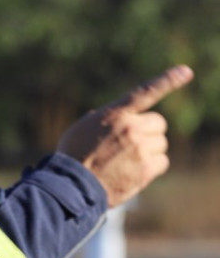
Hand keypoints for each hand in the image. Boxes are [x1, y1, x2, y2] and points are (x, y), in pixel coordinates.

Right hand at [57, 65, 193, 207]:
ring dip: (149, 150)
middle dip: (148, 132)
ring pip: (160, 143)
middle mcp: (130, 128)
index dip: (168, 80)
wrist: (71, 185)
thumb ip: (105, 121)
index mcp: (114, 114)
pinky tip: (133, 171)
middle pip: (158, 123)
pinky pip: (162, 162)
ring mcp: (140, 149)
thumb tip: (115, 122)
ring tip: (127, 160)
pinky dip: (151, 166)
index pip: (144, 92)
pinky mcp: (146, 169)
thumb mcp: (82, 129)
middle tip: (131, 144)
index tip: (186, 71)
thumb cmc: (73, 156)